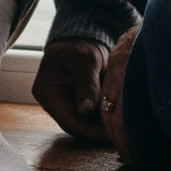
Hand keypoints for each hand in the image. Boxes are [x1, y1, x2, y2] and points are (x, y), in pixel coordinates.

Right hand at [35, 23, 133, 146]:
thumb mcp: (85, 63)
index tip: (111, 134)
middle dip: (98, 130)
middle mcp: (54, 102)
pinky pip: (89, 116)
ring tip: (122, 125)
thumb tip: (84, 111)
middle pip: (77, 125)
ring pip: (84, 122)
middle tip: (122, 132)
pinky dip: (102, 116)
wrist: (82, 36)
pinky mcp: (76, 102)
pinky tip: (117, 117)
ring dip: (102, 124)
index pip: (69, 121)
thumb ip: (86, 87)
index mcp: (48, 92)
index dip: (90, 131)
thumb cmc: (79, 45)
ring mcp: (64, 103)